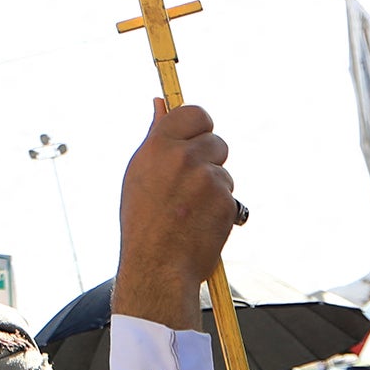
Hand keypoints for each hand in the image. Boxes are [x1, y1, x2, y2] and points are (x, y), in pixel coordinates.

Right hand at [111, 98, 237, 328]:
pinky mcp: (226, 202)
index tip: (197, 136)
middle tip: (190, 183)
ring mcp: (208, 179)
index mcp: (159, 146)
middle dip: (209, 158)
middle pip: (215, 140)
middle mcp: (184, 157)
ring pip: (223, 172)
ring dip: (213, 187)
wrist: (157, 266)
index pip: (194, 113)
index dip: (199, 125)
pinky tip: (200, 224)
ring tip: (189, 210)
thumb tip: (160, 103)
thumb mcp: (139, 173)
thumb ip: (156, 137)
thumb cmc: (142, 220)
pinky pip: (230, 196)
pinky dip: (220, 209)